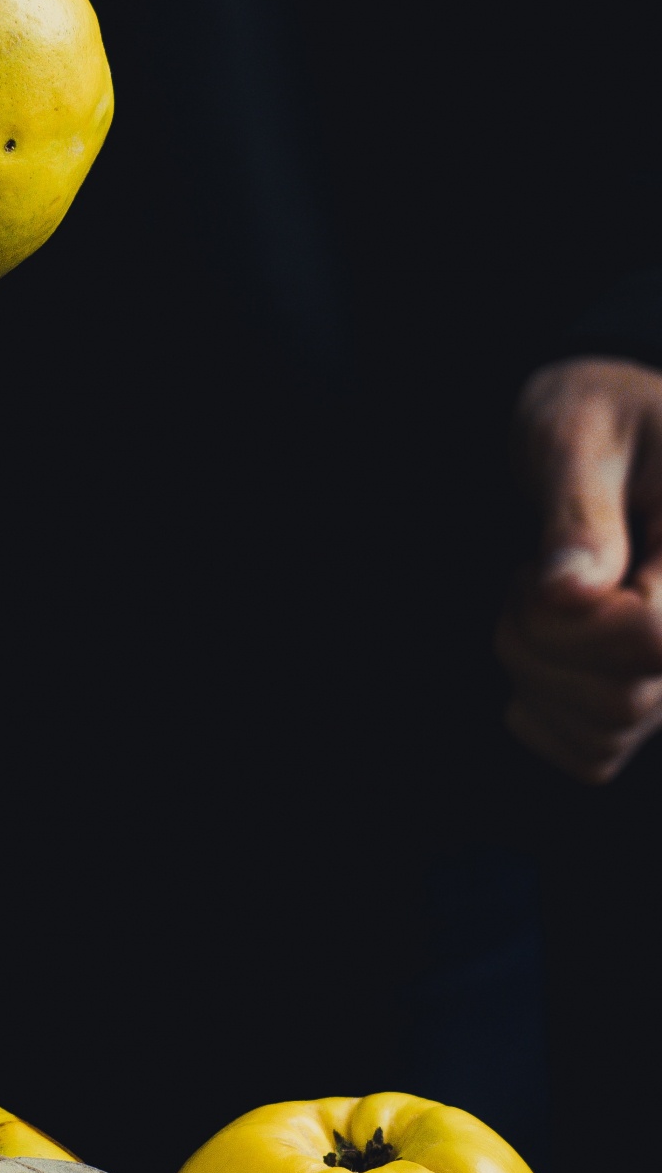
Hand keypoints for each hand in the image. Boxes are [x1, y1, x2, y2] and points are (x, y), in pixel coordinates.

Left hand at [496, 358, 661, 781]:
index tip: (540, 569)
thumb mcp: (575, 432)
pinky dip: (543, 718)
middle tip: (524, 581)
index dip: (577, 622)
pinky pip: (594, 756)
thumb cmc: (592, 417)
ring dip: (535, 677)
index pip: (654, 637)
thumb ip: (576, 507)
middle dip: (541, 646)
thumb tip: (572, 591)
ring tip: (533, 606)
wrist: (596, 440)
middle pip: (627, 697)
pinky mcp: (650, 699)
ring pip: (608, 732)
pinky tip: (536, 656)